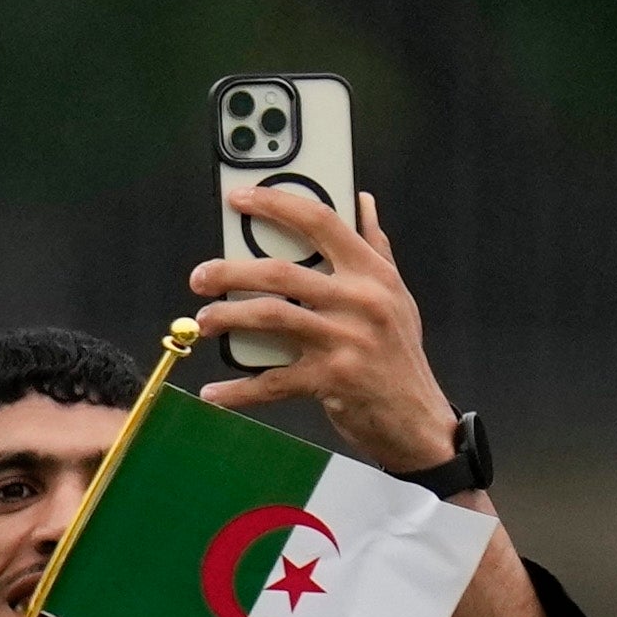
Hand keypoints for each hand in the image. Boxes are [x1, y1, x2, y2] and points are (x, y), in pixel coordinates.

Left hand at [194, 178, 462, 481]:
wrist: (416, 417)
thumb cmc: (398, 352)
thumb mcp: (396, 294)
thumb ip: (375, 247)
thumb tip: (361, 201)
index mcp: (372, 273)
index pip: (320, 221)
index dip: (276, 204)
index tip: (239, 198)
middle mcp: (359, 301)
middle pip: (280, 272)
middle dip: (230, 272)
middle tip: (200, 277)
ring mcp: (344, 340)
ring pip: (270, 317)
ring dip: (227, 318)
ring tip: (204, 322)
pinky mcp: (330, 379)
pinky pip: (271, 382)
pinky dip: (238, 390)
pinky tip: (214, 392)